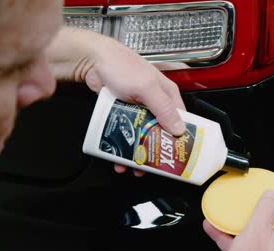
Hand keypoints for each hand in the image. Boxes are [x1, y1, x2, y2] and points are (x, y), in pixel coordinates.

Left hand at [47, 27, 185, 175]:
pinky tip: (119, 157)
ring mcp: (138, 109)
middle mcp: (155, 102)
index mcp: (167, 94)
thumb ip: (163, 107)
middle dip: (157, 151)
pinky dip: (123, 148)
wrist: (91, 61)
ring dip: (139, 153)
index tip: (180, 154)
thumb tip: (179, 128)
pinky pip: (127, 134)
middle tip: (155, 167)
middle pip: (161, 132)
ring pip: (143, 136)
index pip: (181, 119)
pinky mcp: (123, 113)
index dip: (182, 137)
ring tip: (135, 167)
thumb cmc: (121, 65)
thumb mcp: (146, 87)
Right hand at [203, 190, 273, 250]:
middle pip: (270, 223)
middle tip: (244, 205)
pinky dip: (231, 238)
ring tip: (224, 216)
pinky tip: (216, 230)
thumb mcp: (257, 231)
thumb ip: (265, 209)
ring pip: (255, 235)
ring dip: (238, 225)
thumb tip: (272, 194)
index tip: (265, 192)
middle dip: (253, 213)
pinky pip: (244, 247)